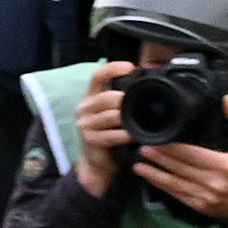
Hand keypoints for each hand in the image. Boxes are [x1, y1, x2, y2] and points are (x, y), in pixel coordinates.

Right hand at [71, 64, 131, 196]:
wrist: (96, 160)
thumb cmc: (108, 132)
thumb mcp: (111, 111)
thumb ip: (120, 98)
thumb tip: (143, 83)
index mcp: (90, 96)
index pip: (98, 76)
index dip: (113, 69)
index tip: (130, 67)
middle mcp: (84, 108)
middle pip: (105, 97)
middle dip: (124, 100)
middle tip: (139, 103)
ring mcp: (85, 125)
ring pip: (110, 116)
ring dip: (127, 119)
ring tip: (139, 121)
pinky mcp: (90, 140)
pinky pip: (112, 135)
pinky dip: (126, 135)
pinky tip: (134, 135)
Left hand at [131, 125, 227, 227]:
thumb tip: (227, 99)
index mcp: (223, 165)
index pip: (192, 155)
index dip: (172, 149)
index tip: (156, 141)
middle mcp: (213, 182)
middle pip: (180, 168)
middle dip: (159, 159)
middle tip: (142, 149)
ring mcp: (205, 196)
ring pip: (175, 184)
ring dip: (155, 175)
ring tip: (139, 166)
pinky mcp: (201, 206)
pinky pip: (179, 196)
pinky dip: (164, 187)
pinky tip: (152, 180)